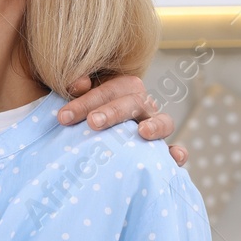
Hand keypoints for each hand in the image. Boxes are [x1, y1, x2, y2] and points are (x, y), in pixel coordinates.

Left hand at [59, 74, 187, 165]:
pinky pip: (174, 152)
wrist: (75, 148)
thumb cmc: (69, 119)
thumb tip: (78, 83)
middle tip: (92, 123)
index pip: (109, 88)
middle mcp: (139, 107)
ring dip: (155, 125)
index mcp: (117, 90)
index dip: (88, 100)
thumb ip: (67, 88)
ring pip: (163, 120)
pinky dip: (177, 153)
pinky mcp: (158, 154)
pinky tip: (174, 157)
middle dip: (113, 111)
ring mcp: (152, 128)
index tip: (63, 117)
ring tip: (142, 132)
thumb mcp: (64, 101)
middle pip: (135, 101)